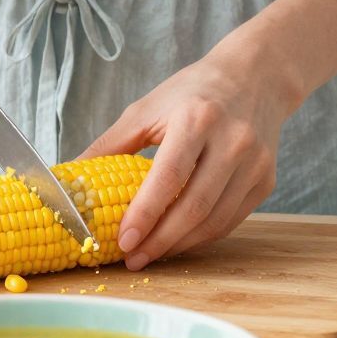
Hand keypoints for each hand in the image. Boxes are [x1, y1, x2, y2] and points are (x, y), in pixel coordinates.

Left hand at [79, 48, 300, 270]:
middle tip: (132, 259)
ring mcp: (254, 164)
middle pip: (195, 207)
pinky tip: (178, 241)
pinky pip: (231, 220)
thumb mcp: (147, 108)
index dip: (145, 213)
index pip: (169, 176)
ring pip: (215, 221)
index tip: (123, 241)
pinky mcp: (266, 181)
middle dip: (160, 241)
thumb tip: (70, 179)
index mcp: (197, 118)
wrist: (255, 78)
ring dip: (179, 245)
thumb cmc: (193, 93)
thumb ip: (110, 145)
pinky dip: (202, 237)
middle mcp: (232, 141)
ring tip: (150, 254)